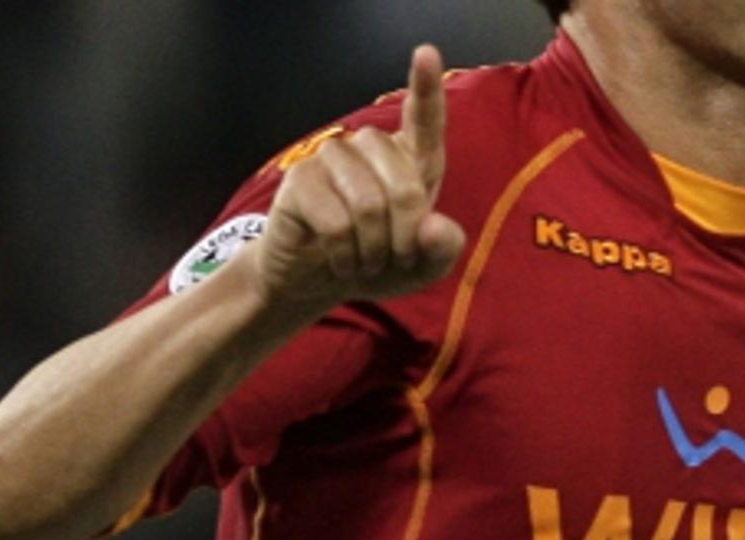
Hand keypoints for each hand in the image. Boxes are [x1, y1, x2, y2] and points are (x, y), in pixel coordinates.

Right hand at [249, 44, 466, 308]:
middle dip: (404, 240)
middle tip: (393, 261)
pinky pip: (336, 222)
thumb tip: (434, 227)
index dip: (426, 87)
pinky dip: (345, 255)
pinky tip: (340, 261)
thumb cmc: (380, 264)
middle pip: (403, 188)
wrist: (320, 281)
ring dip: (373, 250)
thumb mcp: (424, 266)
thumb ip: (443, 248)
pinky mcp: (301, 180)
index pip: (423, 117)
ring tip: (366, 263)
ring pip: (368, 205)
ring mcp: (333, 158)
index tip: (425, 53)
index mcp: (411, 159)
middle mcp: (371, 147)